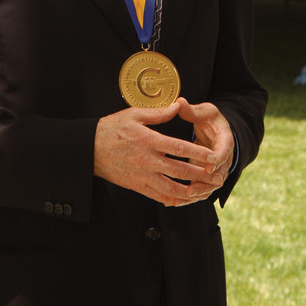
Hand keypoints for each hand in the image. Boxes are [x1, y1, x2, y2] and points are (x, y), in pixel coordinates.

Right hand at [94, 100, 225, 206]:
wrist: (90, 149)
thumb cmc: (112, 128)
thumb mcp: (134, 114)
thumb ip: (158, 113)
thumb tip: (177, 106)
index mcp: (149, 141)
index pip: (179, 148)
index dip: (198, 153)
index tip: (212, 156)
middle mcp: (147, 161)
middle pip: (180, 171)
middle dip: (201, 175)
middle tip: (216, 177)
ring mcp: (143, 176)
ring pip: (172, 189)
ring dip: (190, 191)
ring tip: (204, 191)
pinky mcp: (137, 186)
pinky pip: (159, 197)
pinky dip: (173, 200)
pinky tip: (183, 199)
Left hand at [177, 97, 234, 190]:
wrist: (216, 131)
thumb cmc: (210, 120)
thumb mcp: (204, 112)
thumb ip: (192, 110)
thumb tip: (179, 102)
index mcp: (225, 140)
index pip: (224, 152)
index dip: (218, 159)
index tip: (208, 165)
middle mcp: (224, 158)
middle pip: (219, 175)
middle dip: (206, 183)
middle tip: (192, 189)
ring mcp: (216, 170)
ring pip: (210, 186)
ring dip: (198, 193)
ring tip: (183, 199)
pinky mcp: (206, 177)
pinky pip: (201, 189)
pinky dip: (190, 197)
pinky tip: (174, 202)